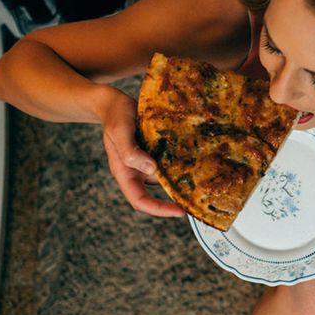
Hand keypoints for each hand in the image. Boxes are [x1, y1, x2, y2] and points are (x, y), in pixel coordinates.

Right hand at [97, 87, 186, 218]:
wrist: (114, 103)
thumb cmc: (114, 116)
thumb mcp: (120, 131)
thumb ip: (130, 151)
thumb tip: (150, 169)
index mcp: (124, 173)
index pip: (140, 200)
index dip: (159, 209)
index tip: (179, 211)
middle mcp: (135, 172)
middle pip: (156, 194)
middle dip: (175, 198)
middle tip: (197, 198)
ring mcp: (145, 163)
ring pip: (164, 178)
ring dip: (179, 179)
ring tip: (200, 176)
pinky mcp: (153, 153)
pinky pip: (167, 163)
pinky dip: (178, 164)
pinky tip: (193, 159)